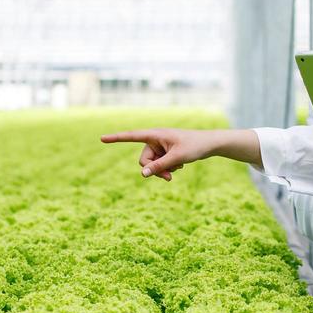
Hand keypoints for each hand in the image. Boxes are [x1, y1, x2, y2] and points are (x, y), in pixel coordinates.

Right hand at [100, 128, 219, 181]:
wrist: (210, 144)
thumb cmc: (195, 146)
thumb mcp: (177, 158)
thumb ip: (159, 166)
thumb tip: (143, 174)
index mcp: (155, 134)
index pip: (132, 136)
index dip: (116, 138)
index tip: (102, 138)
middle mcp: (155, 139)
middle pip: (144, 159)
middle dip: (154, 170)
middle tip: (169, 178)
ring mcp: (160, 146)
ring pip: (152, 164)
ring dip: (163, 170)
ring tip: (177, 171)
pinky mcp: (166, 152)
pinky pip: (159, 164)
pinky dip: (168, 168)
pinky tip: (180, 165)